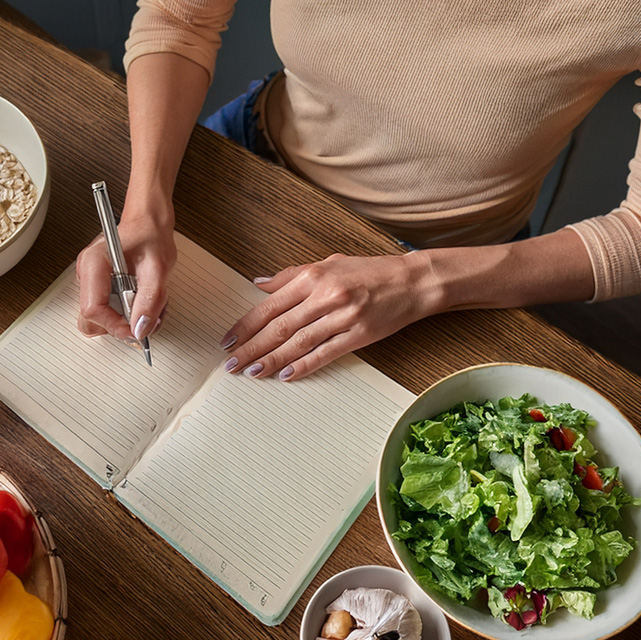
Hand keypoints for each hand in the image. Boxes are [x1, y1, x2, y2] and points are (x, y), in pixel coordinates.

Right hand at [76, 209, 175, 341]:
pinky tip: (142, 300)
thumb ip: (149, 301)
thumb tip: (140, 328)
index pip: (92, 308)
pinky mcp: (100, 287)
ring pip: (99, 319)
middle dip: (119, 325)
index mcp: (94, 263)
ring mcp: (91, 281)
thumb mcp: (157, 268)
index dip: (115, 325)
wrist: (149, 224)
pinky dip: (127, 313)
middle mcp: (87, 273)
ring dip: (126, 320)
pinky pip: (107, 311)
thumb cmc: (150, 236)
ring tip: (147, 304)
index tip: (135, 329)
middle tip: (143, 317)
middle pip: (90, 319)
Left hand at [221, 253, 438, 380]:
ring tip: (252, 373)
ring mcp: (343, 318)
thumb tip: (259, 284)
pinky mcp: (359, 336)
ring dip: (272, 361)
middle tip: (231, 364)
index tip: (228, 340)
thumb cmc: (370, 271)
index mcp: (314, 277)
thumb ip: (292, 275)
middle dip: (251, 348)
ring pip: (298, 343)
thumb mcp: (329, 263)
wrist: (412, 281)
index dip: (245, 326)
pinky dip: (304, 366)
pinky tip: (286, 375)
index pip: (269, 306)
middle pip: (279, 328)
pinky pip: (325, 354)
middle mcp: (326, 297)